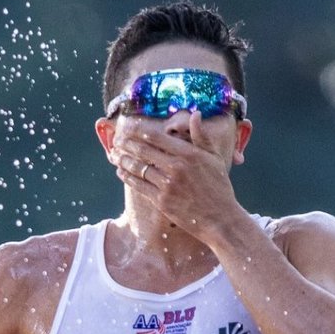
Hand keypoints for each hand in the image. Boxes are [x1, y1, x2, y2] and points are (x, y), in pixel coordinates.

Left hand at [113, 113, 247, 240]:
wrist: (220, 219)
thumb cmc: (218, 187)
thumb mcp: (214, 158)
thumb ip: (202, 136)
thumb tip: (195, 114)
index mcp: (188, 153)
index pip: (156, 137)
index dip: (138, 130)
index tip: (128, 127)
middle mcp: (176, 167)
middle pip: (143, 150)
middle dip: (126, 144)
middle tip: (116, 140)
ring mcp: (167, 185)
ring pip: (138, 168)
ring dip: (123, 160)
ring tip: (114, 155)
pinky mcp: (161, 201)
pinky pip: (139, 185)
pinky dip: (127, 177)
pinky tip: (121, 172)